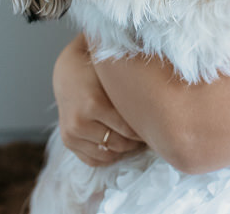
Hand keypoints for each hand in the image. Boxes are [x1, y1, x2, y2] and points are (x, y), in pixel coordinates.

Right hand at [53, 34, 145, 166]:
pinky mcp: (68, 141)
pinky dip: (108, 156)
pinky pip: (93, 160)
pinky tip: (119, 145)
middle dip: (136, 142)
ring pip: (107, 155)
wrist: (67, 70)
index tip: (157, 126)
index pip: (128, 130)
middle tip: (150, 134)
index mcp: (93, 104)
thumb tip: (162, 108)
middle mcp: (80, 122)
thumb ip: (133, 93)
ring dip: (124, 150)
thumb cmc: (97, 70)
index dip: (145, 130)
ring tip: (135, 140)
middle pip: (119, 144)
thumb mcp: (114, 77)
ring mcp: (72, 134)